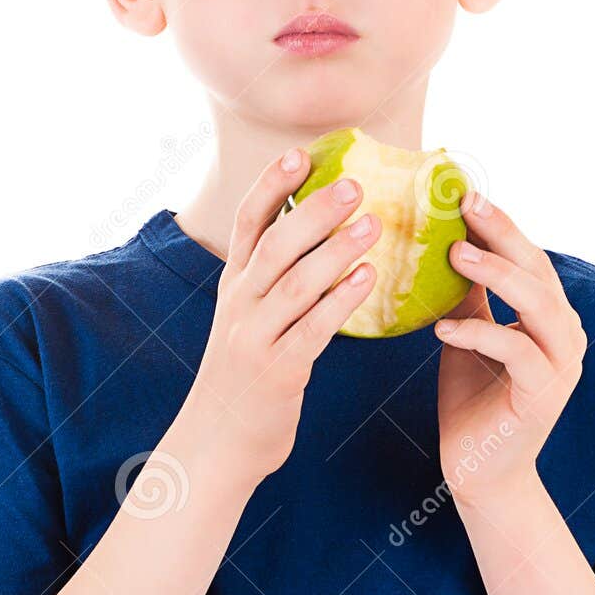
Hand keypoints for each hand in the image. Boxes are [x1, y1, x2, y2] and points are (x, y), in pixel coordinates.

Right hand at [187, 149, 382, 482]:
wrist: (220, 440)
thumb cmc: (247, 373)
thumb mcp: (248, 317)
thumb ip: (274, 279)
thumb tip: (319, 233)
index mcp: (233, 285)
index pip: (246, 224)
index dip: (271, 186)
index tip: (300, 154)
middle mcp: (239, 305)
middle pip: (275, 246)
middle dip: (314, 211)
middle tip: (355, 184)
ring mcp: (255, 338)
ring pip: (296, 284)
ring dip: (336, 251)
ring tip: (374, 224)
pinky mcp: (278, 372)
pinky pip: (313, 329)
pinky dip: (341, 300)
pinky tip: (369, 277)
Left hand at [434, 190, 586, 507]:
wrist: (481, 471)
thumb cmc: (474, 401)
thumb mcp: (469, 335)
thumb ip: (473, 295)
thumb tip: (449, 241)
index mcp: (550, 316)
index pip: (530, 257)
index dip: (501, 224)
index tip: (464, 193)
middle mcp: (565, 334)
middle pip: (539, 271)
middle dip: (502, 235)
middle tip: (464, 207)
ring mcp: (561, 365)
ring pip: (537, 305)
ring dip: (496, 275)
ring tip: (454, 255)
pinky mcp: (543, 395)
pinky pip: (516, 352)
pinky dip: (479, 334)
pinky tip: (443, 327)